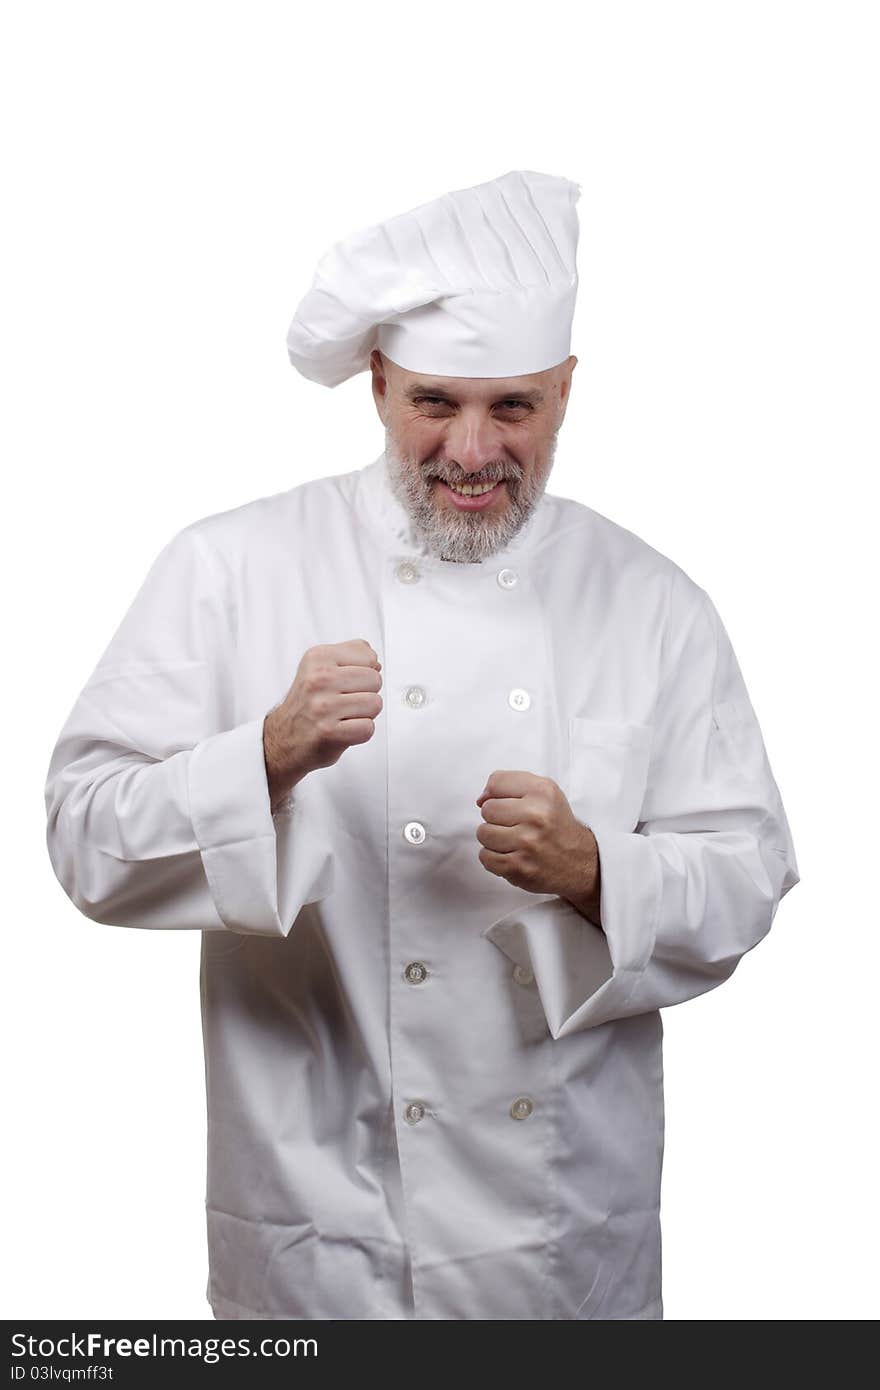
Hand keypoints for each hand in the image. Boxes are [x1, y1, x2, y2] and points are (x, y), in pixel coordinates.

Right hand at [263, 639, 382, 807]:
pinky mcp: (328, 732)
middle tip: (344, 702)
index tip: (345, 683)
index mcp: (318, 657)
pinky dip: (360, 733)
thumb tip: (376, 662)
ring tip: (343, 716)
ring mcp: (323, 706)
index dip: (364, 672)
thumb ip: (350, 655)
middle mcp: (318, 679)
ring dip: (364, 714)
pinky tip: (342, 730)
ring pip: (375, 704)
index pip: (369, 657)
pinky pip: (368, 728)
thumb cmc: (306, 705)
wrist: (282, 739)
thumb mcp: (319, 667)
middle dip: (366, 693)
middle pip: (375, 680)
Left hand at [475, 770, 601, 925]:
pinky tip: (512, 855)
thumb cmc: (555, 824)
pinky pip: (485, 857)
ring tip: (514, 841)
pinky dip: (494, 858)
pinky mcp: (519, 867)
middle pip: (487, 809)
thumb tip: (481, 798)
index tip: (510, 804)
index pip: (496, 782)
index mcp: (543, 792)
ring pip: (483, 833)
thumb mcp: (543, 792)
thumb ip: (509, 785)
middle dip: (497, 818)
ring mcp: (527, 844)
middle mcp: (536, 816)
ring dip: (494, 839)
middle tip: (516, 825)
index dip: (498, 794)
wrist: (579, 861)